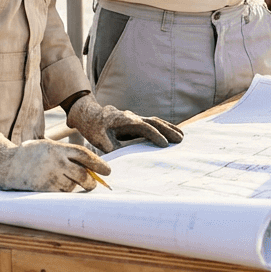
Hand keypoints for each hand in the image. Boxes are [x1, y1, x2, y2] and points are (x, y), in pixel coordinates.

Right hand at [0, 132, 109, 191]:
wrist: (5, 164)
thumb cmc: (30, 155)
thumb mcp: (48, 146)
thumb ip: (66, 154)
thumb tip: (90, 168)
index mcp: (58, 148)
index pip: (85, 156)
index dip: (99, 164)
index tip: (108, 171)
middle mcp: (56, 161)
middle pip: (83, 174)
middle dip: (92, 182)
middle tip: (93, 184)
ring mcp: (50, 175)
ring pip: (73, 186)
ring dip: (75, 187)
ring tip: (65, 182)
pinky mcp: (43, 188)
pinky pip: (61, 194)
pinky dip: (64, 193)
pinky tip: (57, 187)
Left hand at [67, 94, 184, 152]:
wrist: (89, 114)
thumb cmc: (92, 127)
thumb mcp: (97, 138)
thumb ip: (109, 146)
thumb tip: (120, 156)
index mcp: (124, 120)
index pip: (144, 127)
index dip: (155, 135)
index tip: (164, 144)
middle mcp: (132, 117)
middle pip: (154, 122)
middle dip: (168, 130)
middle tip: (180, 139)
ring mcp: (135, 118)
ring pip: (155, 121)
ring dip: (168, 128)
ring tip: (182, 136)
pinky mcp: (135, 123)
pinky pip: (152, 124)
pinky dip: (163, 128)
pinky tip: (171, 134)